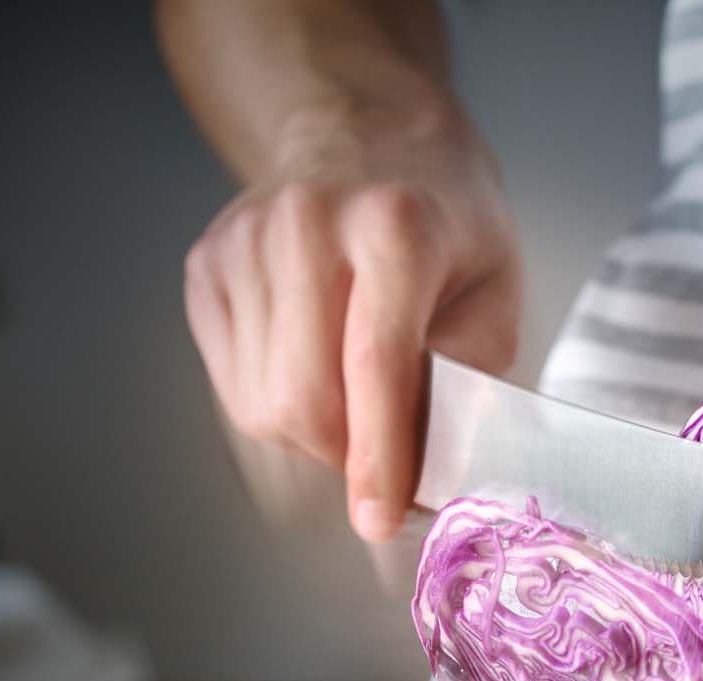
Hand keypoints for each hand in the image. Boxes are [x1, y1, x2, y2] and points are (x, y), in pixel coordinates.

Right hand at [184, 122, 520, 541]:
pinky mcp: (206, 265)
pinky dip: (277, 407)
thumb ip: (469, 382)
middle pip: (301, 397)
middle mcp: (306, 224)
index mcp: (395, 226)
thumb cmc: (447, 227)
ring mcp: (243, 241)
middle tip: (384, 465)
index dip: (379, 457)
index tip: (380, 518)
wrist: (367, 138)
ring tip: (355, 405)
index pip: (376, 365)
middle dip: (345, 458)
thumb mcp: (496, 294)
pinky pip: (232, 383)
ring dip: (313, 436)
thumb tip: (433, 478)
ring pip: (260, 403)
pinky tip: (315, 372)